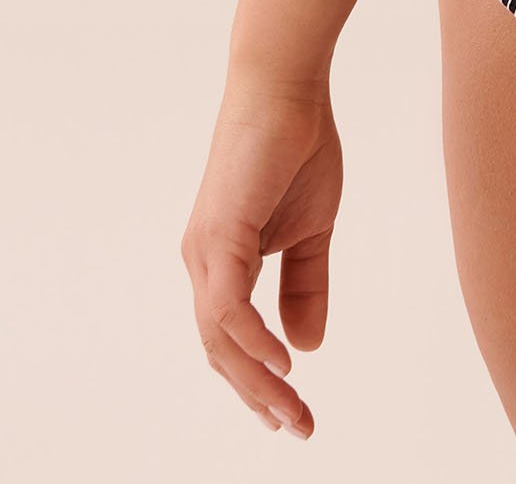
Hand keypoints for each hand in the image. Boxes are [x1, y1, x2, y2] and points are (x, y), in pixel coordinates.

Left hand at [181, 77, 341, 437]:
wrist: (288, 89)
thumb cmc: (297, 149)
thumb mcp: (311, 230)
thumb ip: (305, 285)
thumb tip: (305, 348)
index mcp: (222, 261)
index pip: (231, 339)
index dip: (258, 381)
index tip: (294, 414)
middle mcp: (203, 262)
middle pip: (220, 350)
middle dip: (258, 396)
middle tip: (297, 427)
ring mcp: (206, 250)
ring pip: (219, 338)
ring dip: (256, 382)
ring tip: (292, 410)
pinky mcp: (219, 234)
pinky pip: (227, 306)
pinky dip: (251, 341)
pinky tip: (282, 365)